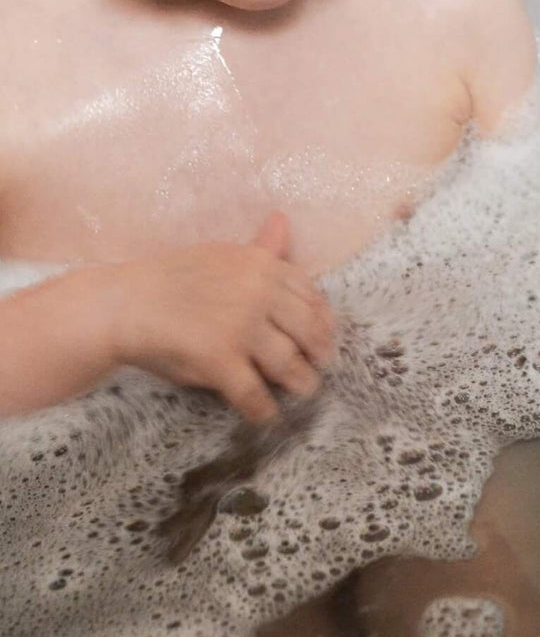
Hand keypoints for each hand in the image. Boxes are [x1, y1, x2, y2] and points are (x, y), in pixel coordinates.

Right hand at [101, 212, 336, 422]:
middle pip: (310, 333)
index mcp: (262, 267)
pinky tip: (265, 416)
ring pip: (290, 365)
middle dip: (320, 355)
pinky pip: (255, 394)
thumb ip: (259, 249)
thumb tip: (282, 221)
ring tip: (302, 391)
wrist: (119, 303)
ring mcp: (241, 328)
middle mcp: (259, 294)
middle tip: (318, 369)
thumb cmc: (169, 279)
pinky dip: (264, 410)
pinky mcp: (221, 361)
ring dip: (302, 384)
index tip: (323, 337)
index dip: (322, 323)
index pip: (312, 298)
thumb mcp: (219, 256)